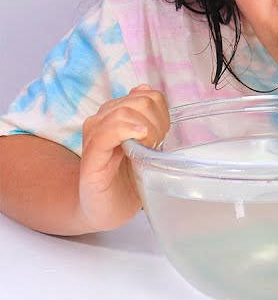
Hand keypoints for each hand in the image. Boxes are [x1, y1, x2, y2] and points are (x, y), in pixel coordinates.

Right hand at [77, 84, 168, 231]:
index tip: (164, 135)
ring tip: (147, 150)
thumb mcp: (145, 146)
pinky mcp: (91, 158)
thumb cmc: (126, 179)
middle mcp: (101, 121)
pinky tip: (138, 139)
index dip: (162, 112)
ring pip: (124, 112)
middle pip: (139, 101)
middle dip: (157, 121)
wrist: (104, 209)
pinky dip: (126, 131)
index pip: (147, 95)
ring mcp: (93, 137)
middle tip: (156, 146)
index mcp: (115, 116)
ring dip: (146, 129)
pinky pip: (106, 132)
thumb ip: (146, 119)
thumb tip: (146, 89)